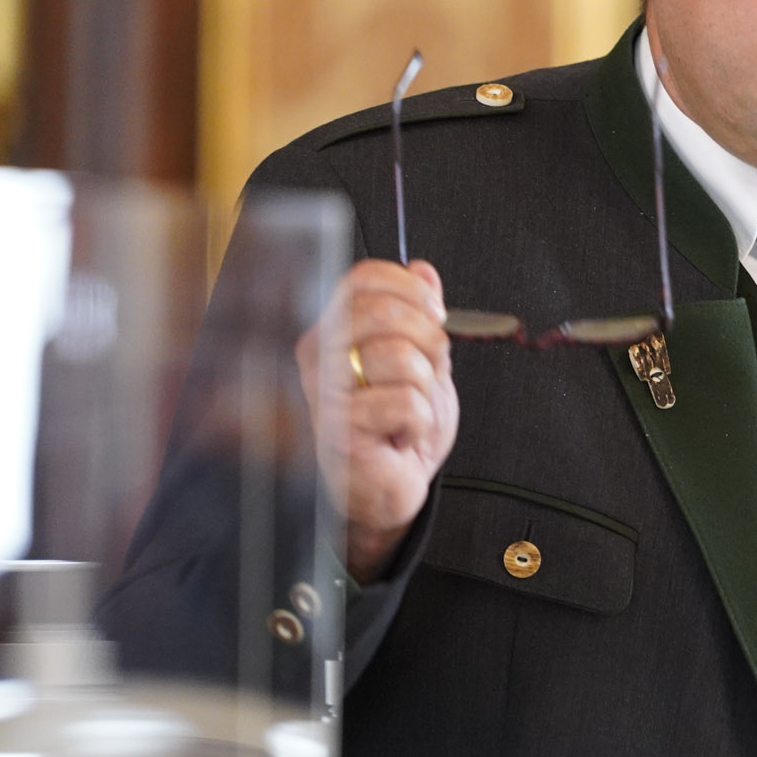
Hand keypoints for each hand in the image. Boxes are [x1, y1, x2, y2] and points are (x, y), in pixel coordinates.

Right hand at [295, 259, 458, 579]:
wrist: (391, 486)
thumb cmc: (398, 426)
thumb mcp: (420, 361)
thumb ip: (420, 316)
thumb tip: (423, 270)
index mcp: (334, 329)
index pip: (363, 279)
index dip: (410, 289)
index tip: (437, 314)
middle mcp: (319, 354)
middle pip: (383, 311)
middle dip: (429, 339)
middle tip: (432, 369)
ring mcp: (324, 392)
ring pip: (398, 357)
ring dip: (426, 388)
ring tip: (413, 409)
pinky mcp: (338, 430)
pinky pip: (404, 403)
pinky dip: (420, 421)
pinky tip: (403, 435)